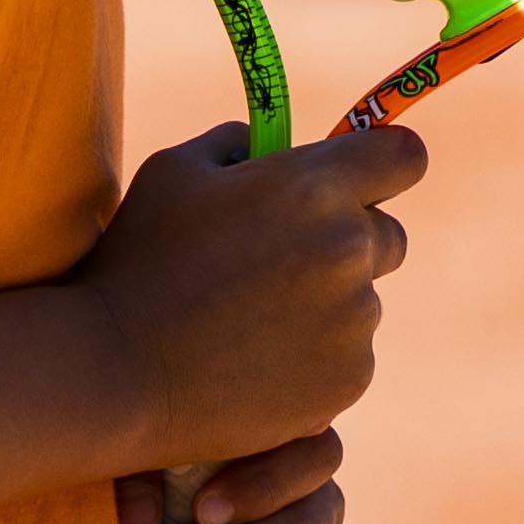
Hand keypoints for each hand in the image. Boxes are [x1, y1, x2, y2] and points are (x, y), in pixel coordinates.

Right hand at [79, 119, 424, 469]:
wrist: (119, 373)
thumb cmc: (140, 261)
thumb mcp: (176, 170)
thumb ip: (238, 143)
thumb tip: (270, 147)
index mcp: (315, 187)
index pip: (404, 156)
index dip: (385, 163)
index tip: (363, 176)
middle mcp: (349, 251)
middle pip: (388, 235)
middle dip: (347, 240)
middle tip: (279, 259)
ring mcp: (353, 323)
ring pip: (361, 301)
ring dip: (324, 302)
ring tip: (247, 319)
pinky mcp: (347, 381)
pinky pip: (348, 355)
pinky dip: (315, 356)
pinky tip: (253, 359)